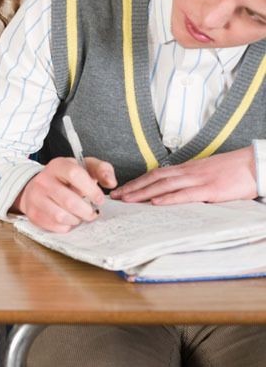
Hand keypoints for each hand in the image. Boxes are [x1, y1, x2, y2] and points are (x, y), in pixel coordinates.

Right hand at [13, 157, 116, 232]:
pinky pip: (56, 226)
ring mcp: (36, 198)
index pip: (75, 174)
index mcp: (58, 166)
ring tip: (80, 215)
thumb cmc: (66, 179)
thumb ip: (102, 170)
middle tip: (92, 212)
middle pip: (70, 201)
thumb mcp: (83, 168)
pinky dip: (67, 226)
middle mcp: (43, 180)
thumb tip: (111, 183)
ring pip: (62, 216)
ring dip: (77, 219)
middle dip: (87, 211)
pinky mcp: (33, 214)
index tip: (99, 199)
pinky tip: (68, 219)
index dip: (91, 189)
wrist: (35, 187)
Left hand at [111, 147, 256, 204]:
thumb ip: (191, 181)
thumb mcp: (206, 174)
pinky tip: (155, 203)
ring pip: (164, 185)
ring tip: (127, 200)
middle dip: (133, 187)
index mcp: (186, 169)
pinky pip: (185, 194)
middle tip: (116, 196)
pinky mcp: (210, 189)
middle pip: (154, 178)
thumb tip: (177, 192)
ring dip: (143, 192)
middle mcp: (187, 172)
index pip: (156, 174)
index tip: (123, 189)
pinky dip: (168, 198)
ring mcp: (197, 180)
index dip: (138, 181)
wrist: (254, 164)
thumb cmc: (233, 171)